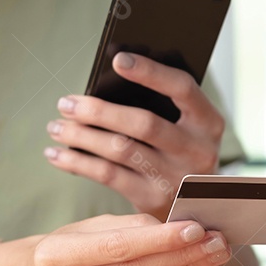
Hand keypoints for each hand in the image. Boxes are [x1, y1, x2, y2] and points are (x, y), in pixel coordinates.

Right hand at [12, 214, 229, 265]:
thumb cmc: (73, 246)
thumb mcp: (92, 226)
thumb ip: (133, 226)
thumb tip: (182, 229)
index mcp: (52, 257)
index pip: (117, 247)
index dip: (159, 240)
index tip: (196, 228)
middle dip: (183, 255)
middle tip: (217, 241)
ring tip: (213, 253)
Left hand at [44, 52, 225, 217]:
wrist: (197, 206)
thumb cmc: (182, 151)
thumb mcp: (188, 127)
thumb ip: (163, 105)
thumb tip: (110, 78)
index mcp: (209, 122)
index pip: (182, 88)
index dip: (150, 72)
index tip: (117, 59)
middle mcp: (197, 150)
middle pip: (143, 123)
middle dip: (99, 111)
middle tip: (66, 103)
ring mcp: (175, 177)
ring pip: (120, 150)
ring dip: (81, 136)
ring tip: (56, 127)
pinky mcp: (153, 198)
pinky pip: (108, 176)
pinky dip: (78, 163)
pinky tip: (57, 154)